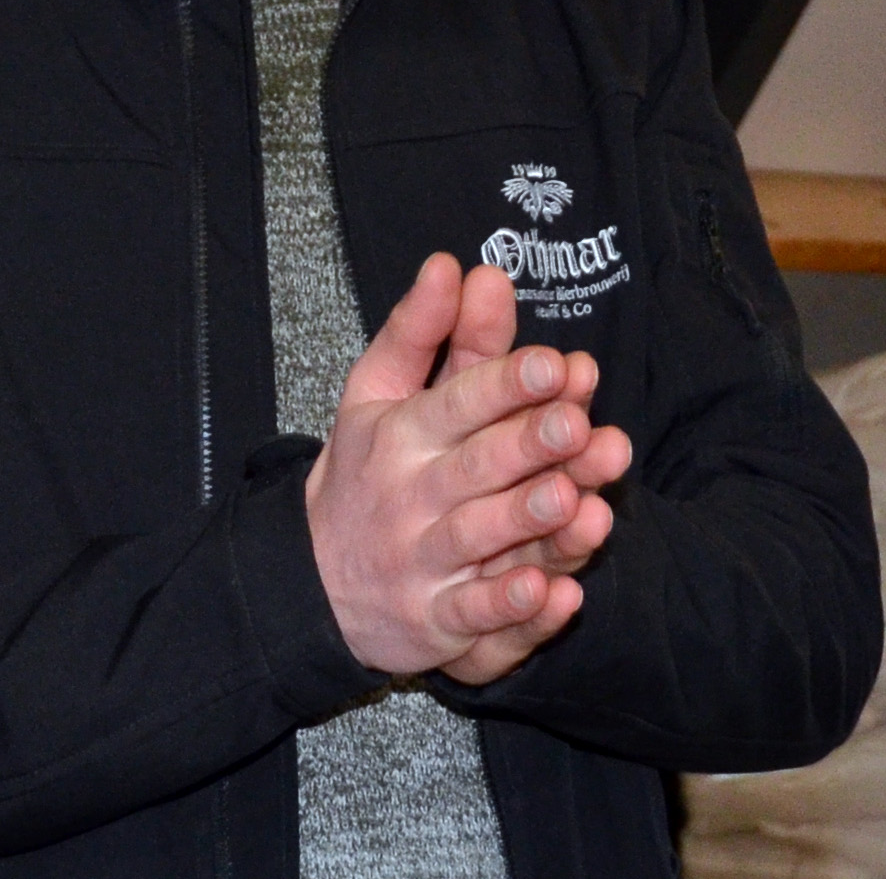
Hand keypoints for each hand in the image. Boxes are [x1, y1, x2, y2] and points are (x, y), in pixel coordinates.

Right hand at [302, 254, 632, 681]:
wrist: (307, 583)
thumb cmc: (364, 473)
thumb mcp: (377, 395)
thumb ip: (421, 331)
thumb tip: (453, 264)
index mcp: (402, 435)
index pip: (457, 403)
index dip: (506, 383)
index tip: (557, 364)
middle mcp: (413, 497)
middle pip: (478, 468)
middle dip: (529, 445)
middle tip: (578, 422)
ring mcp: (424, 564)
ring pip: (481, 541)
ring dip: (528, 523)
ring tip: (574, 500)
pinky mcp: (438, 623)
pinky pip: (477, 619)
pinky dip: (514, 611)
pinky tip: (556, 594)